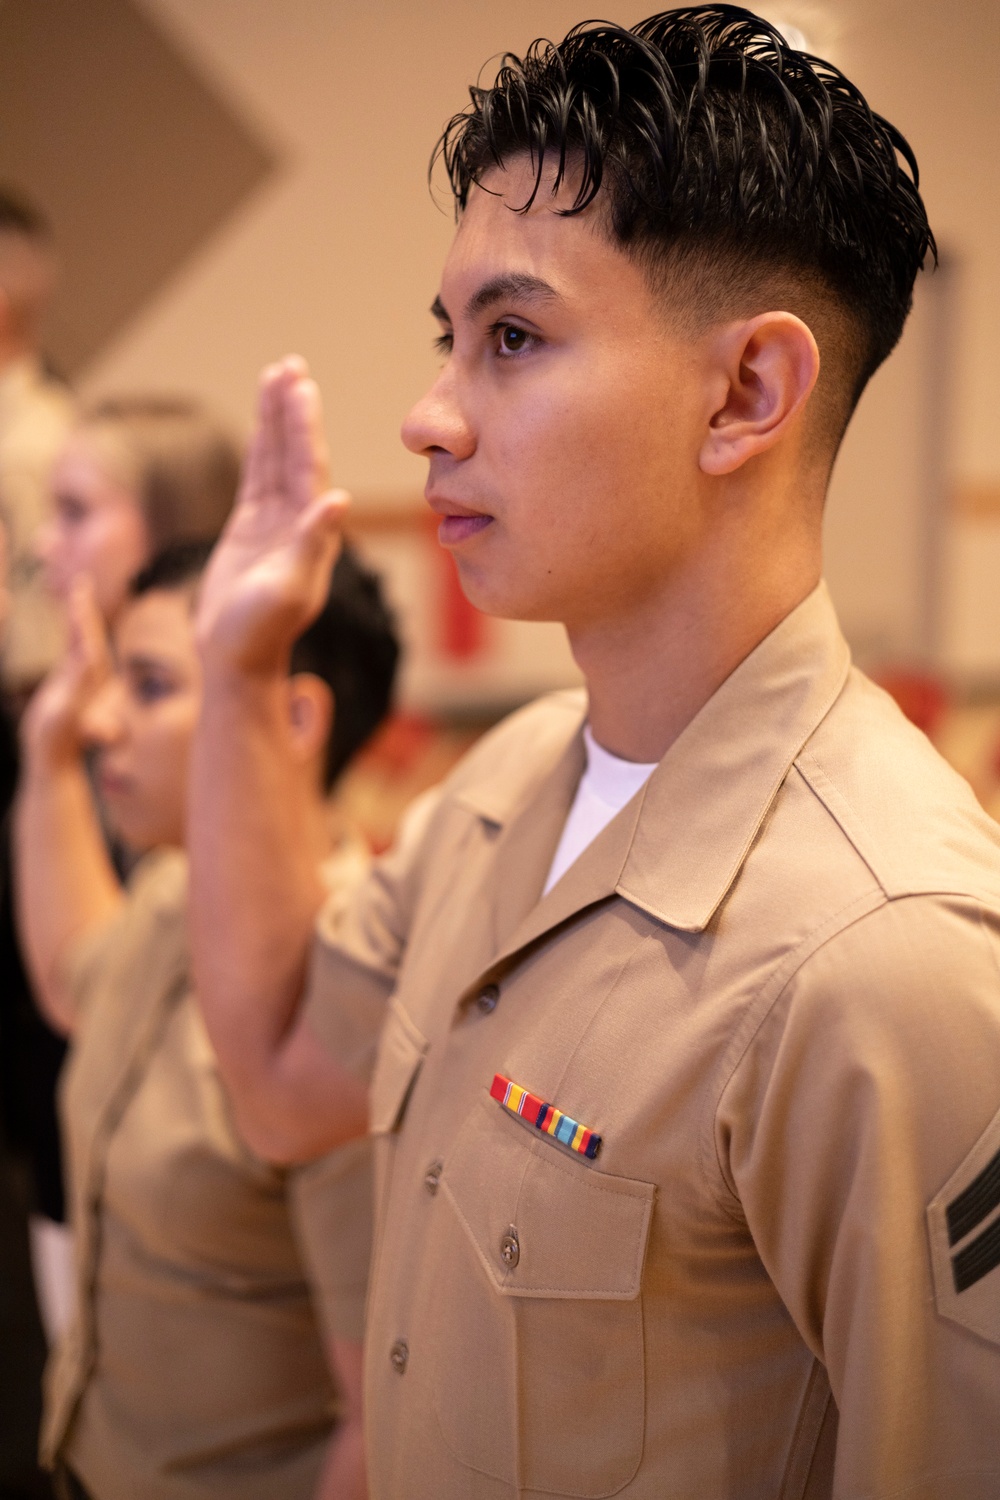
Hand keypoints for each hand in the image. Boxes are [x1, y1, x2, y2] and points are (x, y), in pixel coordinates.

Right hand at [21, 576, 109, 769]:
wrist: (53, 757)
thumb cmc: (56, 736)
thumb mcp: (66, 706)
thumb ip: (77, 680)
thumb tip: (90, 653)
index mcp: (90, 675)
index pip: (88, 637)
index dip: (83, 614)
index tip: (80, 593)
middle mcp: (89, 675)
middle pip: (88, 635)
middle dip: (83, 609)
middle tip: (81, 584)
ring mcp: (80, 680)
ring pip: (82, 641)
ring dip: (79, 618)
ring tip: (77, 596)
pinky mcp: (69, 685)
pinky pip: (72, 652)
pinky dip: (71, 634)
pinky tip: (70, 628)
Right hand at [196, 357, 348, 674]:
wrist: (237, 658)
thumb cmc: (261, 631)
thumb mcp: (287, 589)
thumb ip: (311, 544)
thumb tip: (339, 501)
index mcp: (311, 531)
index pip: (309, 467)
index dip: (305, 427)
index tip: (302, 387)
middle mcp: (297, 520)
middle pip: (295, 454)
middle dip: (292, 411)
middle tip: (291, 366)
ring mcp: (274, 522)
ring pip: (275, 459)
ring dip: (276, 421)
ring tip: (276, 377)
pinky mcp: (250, 528)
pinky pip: (256, 477)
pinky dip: (260, 447)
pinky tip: (262, 422)